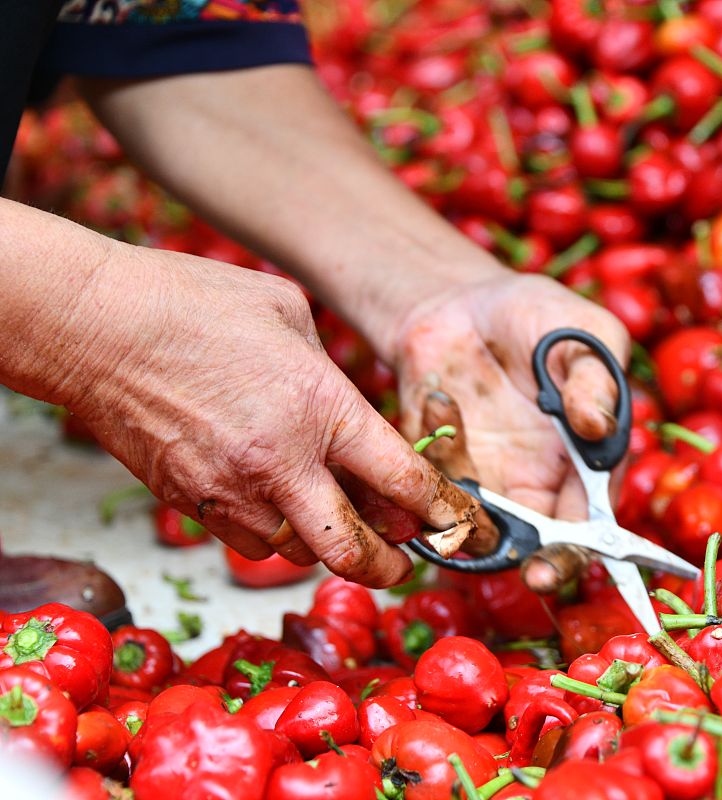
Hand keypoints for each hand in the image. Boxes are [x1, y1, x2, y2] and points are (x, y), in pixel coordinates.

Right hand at [65, 245, 480, 586]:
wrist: (94, 326)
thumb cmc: (194, 303)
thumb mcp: (290, 314)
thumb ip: (331, 373)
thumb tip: (349, 412)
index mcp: (322, 410)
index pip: (402, 481)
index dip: (438, 511)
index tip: (452, 522)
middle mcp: (282, 465)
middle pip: (353, 552)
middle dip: (389, 567)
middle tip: (402, 562)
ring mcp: (231, 492)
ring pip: (298, 554)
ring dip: (327, 546)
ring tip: (339, 524)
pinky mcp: (189, 504)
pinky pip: (249, 543)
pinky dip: (275, 536)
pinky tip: (278, 507)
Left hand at [390, 273, 629, 587]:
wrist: (461, 302)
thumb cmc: (537, 316)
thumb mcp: (583, 331)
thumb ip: (596, 377)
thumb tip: (598, 425)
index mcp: (585, 464)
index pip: (590, 527)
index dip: (578, 555)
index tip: (556, 566)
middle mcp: (538, 485)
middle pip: (537, 549)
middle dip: (532, 564)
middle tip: (521, 563)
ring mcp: (485, 483)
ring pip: (475, 529)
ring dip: (464, 497)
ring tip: (455, 416)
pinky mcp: (437, 472)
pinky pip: (429, 492)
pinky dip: (434, 450)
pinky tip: (440, 395)